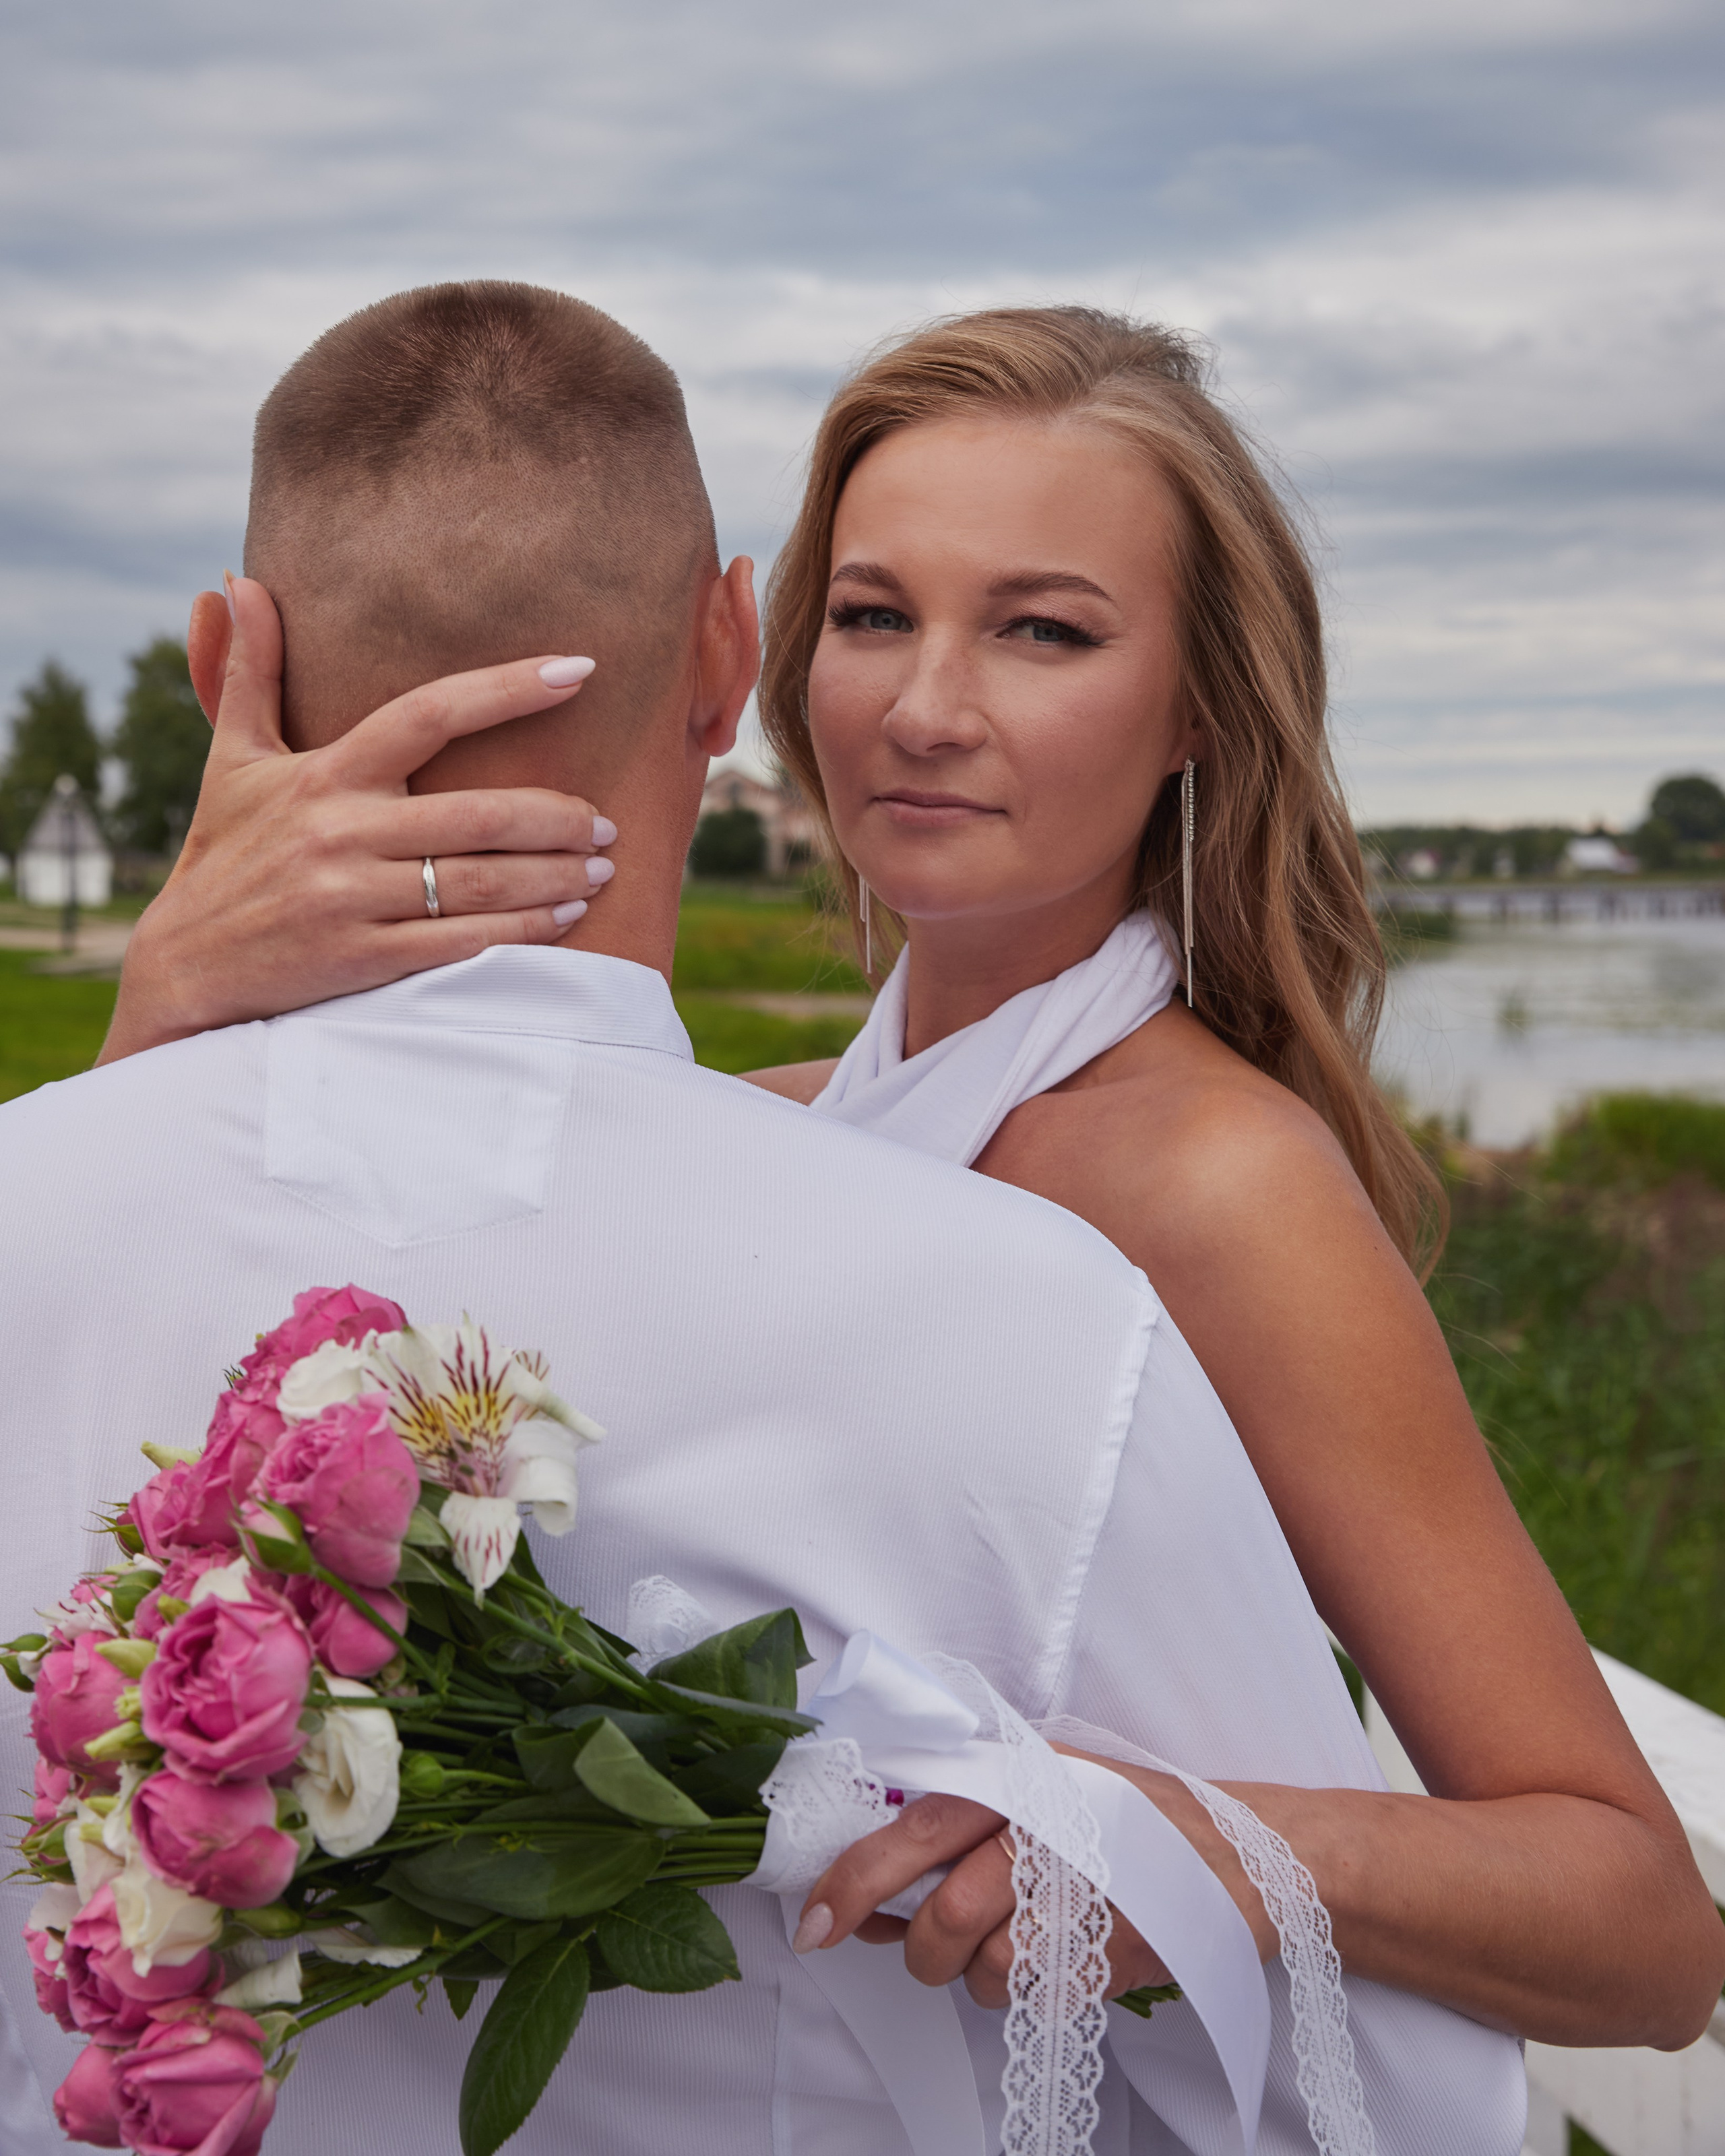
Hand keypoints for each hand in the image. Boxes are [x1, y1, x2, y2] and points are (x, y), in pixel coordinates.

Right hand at [99, 577, 617, 1062]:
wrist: (186, 966)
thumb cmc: (224, 853)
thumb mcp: (234, 760)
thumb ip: (249, 672)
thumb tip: (236, 580)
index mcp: (325, 775)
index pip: (429, 712)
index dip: (507, 688)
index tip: (579, 669)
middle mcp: (342, 831)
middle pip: (480, 813)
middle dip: (559, 818)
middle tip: (607, 821)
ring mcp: (354, 898)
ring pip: (483, 881)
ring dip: (557, 876)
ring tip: (604, 868)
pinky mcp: (364, 958)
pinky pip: (465, 942)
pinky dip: (526, 931)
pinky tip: (567, 918)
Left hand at [793, 1745, 1276, 2008]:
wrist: (1245, 1856)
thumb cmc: (1132, 1818)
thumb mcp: (1048, 1786)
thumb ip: (964, 1823)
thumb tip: (874, 1893)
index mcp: (1021, 1777)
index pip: (916, 1826)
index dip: (852, 1877)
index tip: (812, 1921)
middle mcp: (1048, 1831)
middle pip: (943, 1911)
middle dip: (916, 1945)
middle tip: (913, 1948)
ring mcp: (1082, 1897)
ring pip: (981, 1966)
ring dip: (977, 1971)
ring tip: (1015, 1936)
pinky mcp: (1110, 1956)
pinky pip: (1028, 1996)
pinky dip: (1026, 1988)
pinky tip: (1057, 1952)